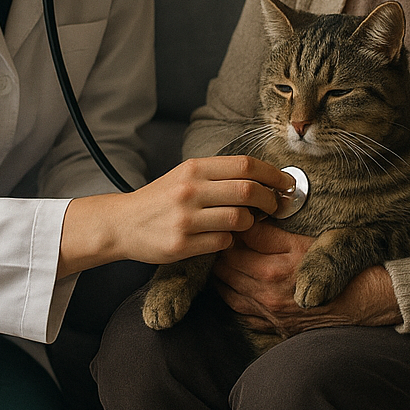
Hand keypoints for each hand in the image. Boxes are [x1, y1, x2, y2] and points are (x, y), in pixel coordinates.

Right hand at [57, 156, 295, 275]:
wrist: (123, 224)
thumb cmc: (161, 199)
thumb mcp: (185, 175)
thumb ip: (219, 175)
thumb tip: (263, 178)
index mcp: (194, 168)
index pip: (246, 165)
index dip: (273, 174)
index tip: (286, 184)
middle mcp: (190, 190)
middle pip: (249, 191)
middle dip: (270, 200)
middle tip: (276, 206)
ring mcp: (186, 218)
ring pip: (239, 220)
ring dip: (249, 223)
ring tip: (245, 223)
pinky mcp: (182, 244)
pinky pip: (223, 243)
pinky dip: (229, 241)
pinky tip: (221, 238)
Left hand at [214, 223, 401, 332]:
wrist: (363, 302)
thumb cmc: (339, 266)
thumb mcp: (309, 241)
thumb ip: (273, 233)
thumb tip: (247, 221)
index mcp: (273, 269)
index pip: (235, 245)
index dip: (231, 230)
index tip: (233, 220)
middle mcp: (266, 293)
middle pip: (225, 268)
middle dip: (221, 251)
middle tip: (224, 236)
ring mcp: (268, 312)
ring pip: (227, 291)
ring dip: (222, 274)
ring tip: (224, 258)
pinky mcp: (274, 325)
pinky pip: (240, 312)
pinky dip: (233, 297)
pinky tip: (234, 284)